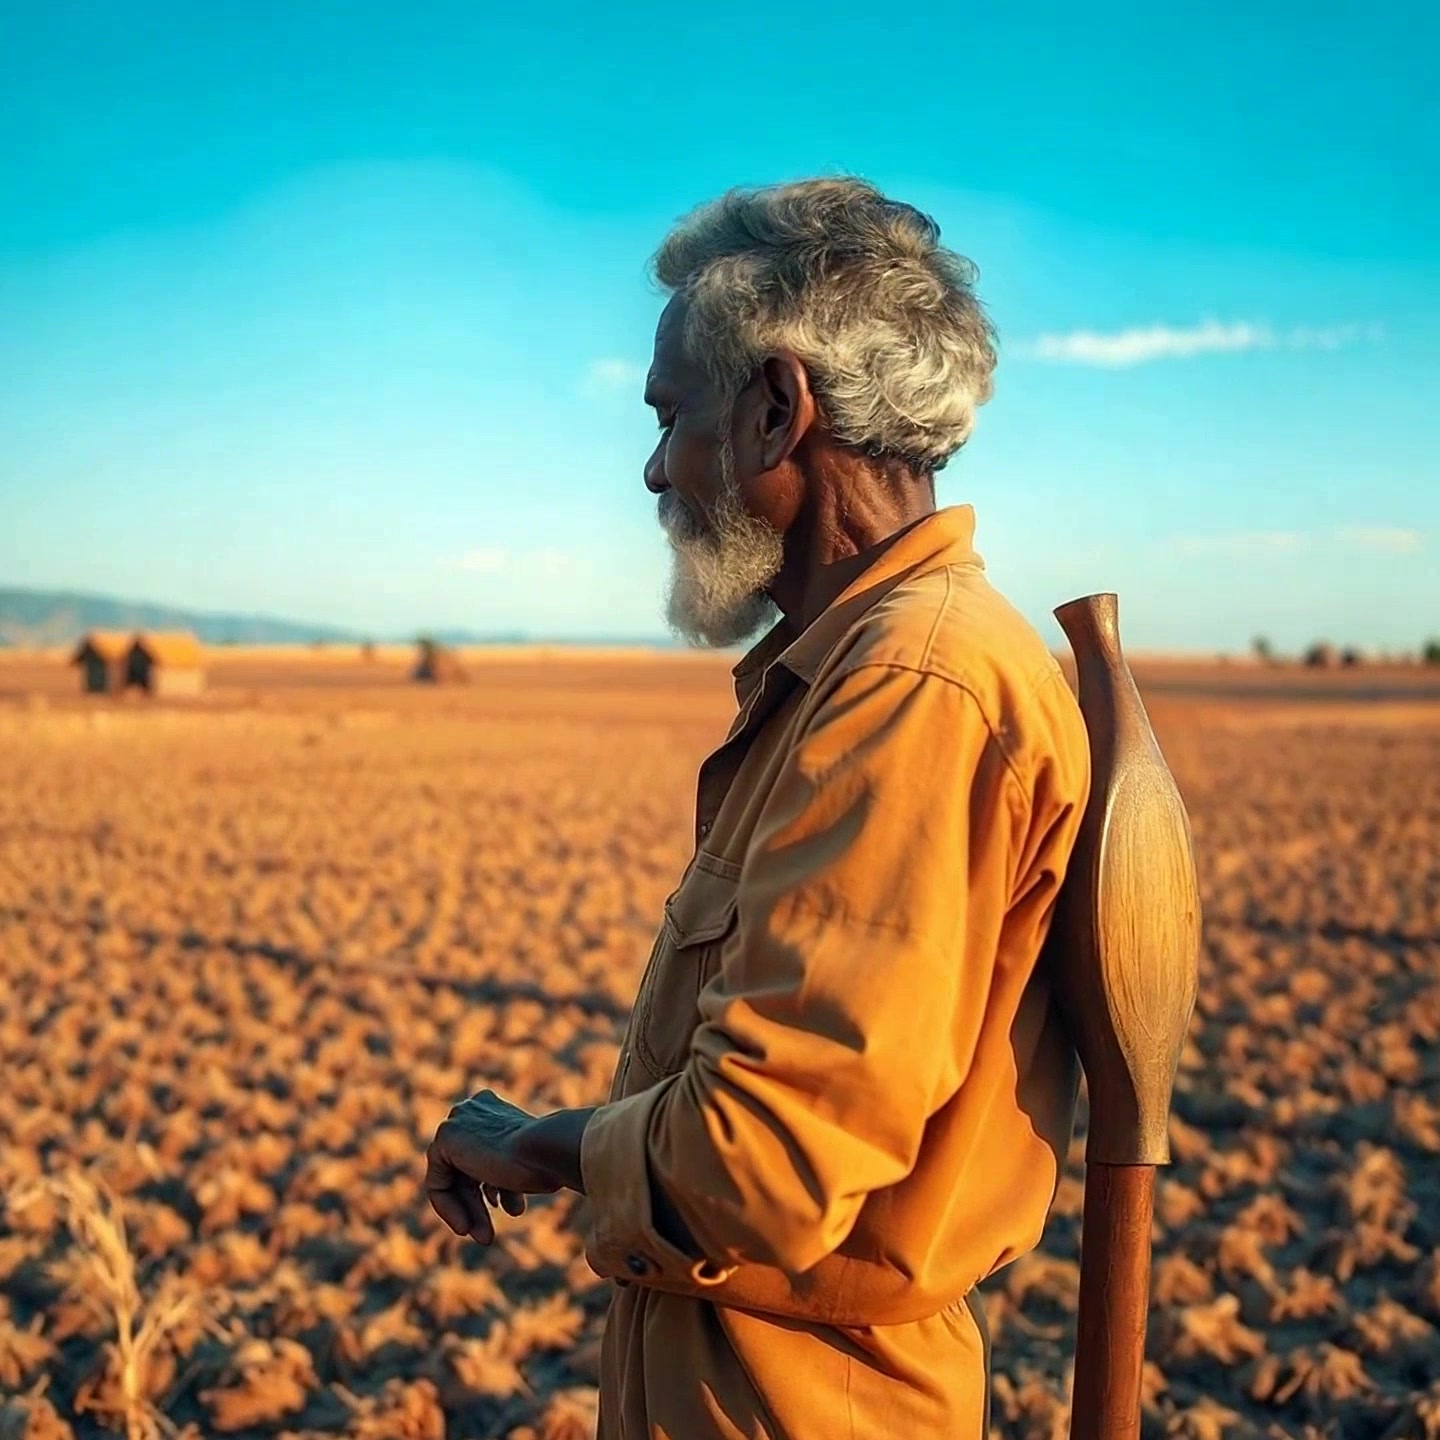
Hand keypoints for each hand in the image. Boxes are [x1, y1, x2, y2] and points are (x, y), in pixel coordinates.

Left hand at [425, 1089, 560, 1244]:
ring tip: (484, 1238)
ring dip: (469, 1211)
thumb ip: (505, 1170)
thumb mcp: (527, 1167)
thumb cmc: (548, 1161)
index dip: (492, 1190)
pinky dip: (449, 1208)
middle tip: (487, 1237)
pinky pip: (438, 1182)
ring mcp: (458, 1120)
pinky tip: (466, 1228)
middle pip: (465, 1171)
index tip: (511, 1212)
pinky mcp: (446, 1136)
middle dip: (478, 1206)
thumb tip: (493, 1190)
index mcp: (494, 1110)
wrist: (547, 1149)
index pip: (483, 1157)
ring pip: (454, 1180)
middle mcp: (473, 1110)